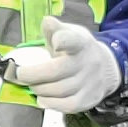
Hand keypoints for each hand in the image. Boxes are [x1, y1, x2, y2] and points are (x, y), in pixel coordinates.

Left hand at [0, 19, 121, 116]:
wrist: (106, 68)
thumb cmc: (78, 50)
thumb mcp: (70, 34)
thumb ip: (55, 29)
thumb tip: (46, 21)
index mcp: (80, 43)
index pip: (73, 40)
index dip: (63, 40)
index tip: (55, 43)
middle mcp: (87, 62)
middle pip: (57, 71)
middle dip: (33, 75)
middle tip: (21, 76)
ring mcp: (90, 82)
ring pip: (59, 90)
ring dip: (39, 89)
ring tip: (32, 86)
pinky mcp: (89, 99)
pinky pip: (68, 106)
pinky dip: (51, 104)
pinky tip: (42, 99)